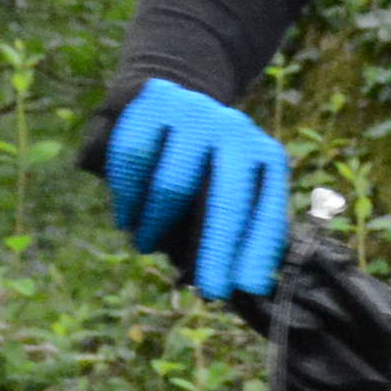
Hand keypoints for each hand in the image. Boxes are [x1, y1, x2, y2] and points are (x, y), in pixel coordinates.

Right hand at [100, 80, 290, 298]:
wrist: (169, 98)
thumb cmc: (197, 167)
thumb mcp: (219, 193)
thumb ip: (225, 233)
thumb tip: (231, 287)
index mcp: (263, 157)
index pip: (264, 211)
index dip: (257, 251)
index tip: (249, 288)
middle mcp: (237, 131)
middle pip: (228, 198)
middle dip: (218, 250)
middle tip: (209, 291)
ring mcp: (196, 112)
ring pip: (172, 184)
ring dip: (155, 226)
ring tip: (144, 244)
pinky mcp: (155, 100)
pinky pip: (134, 158)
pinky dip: (126, 195)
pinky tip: (126, 215)